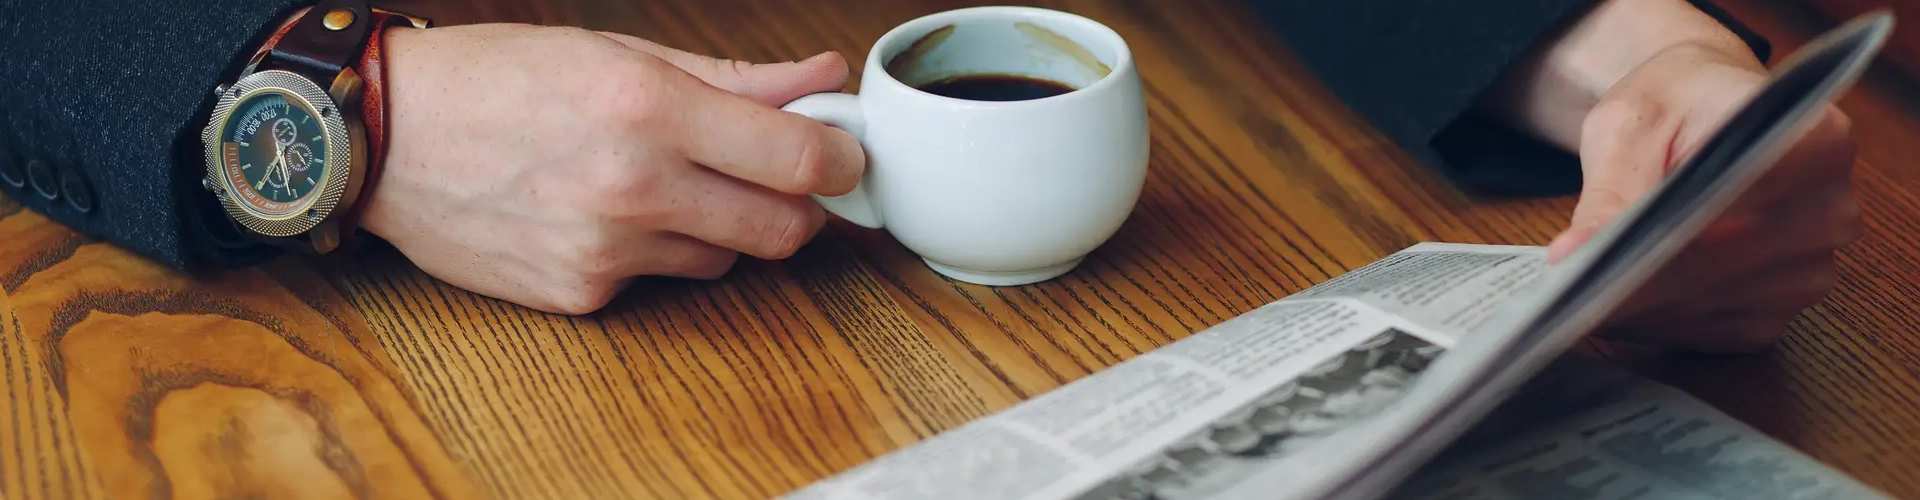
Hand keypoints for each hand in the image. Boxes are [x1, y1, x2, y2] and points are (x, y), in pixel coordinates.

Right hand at [362, 24, 865, 314]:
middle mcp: (632, 185)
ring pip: (725, 258)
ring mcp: (606, 249)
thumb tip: (823, 78)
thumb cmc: (496, 80)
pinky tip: (601, 213)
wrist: (384, 136)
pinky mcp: (580, 294)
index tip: (842, 153)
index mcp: (649, 106)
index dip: (840, 160)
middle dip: (795, 205)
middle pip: (782, 229)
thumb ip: (735, 77)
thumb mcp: (620, 51)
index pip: (798, 160)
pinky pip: (659, 280)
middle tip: (774, 177)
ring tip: (659, 182)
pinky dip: (652, 251)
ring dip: (720, 226)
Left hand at [1548, 42, 1861, 352]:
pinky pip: (1706, 332)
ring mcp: (1810, 269)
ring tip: (1580, 288)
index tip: (1593, 260)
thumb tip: (1575, 256)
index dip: (1661, 237)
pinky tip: (1616, 301)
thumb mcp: (1628, 127)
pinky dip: (1654, 320)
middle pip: (1721, 266)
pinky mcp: (1777, 311)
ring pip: (1707, 307)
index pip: (1738, 203)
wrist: (1701, 113)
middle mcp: (1828, 211)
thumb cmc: (1671, 106)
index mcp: (1815, 142)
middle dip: (1635, 280)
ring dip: (1639, 306)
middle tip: (1564, 288)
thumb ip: (1610, 192)